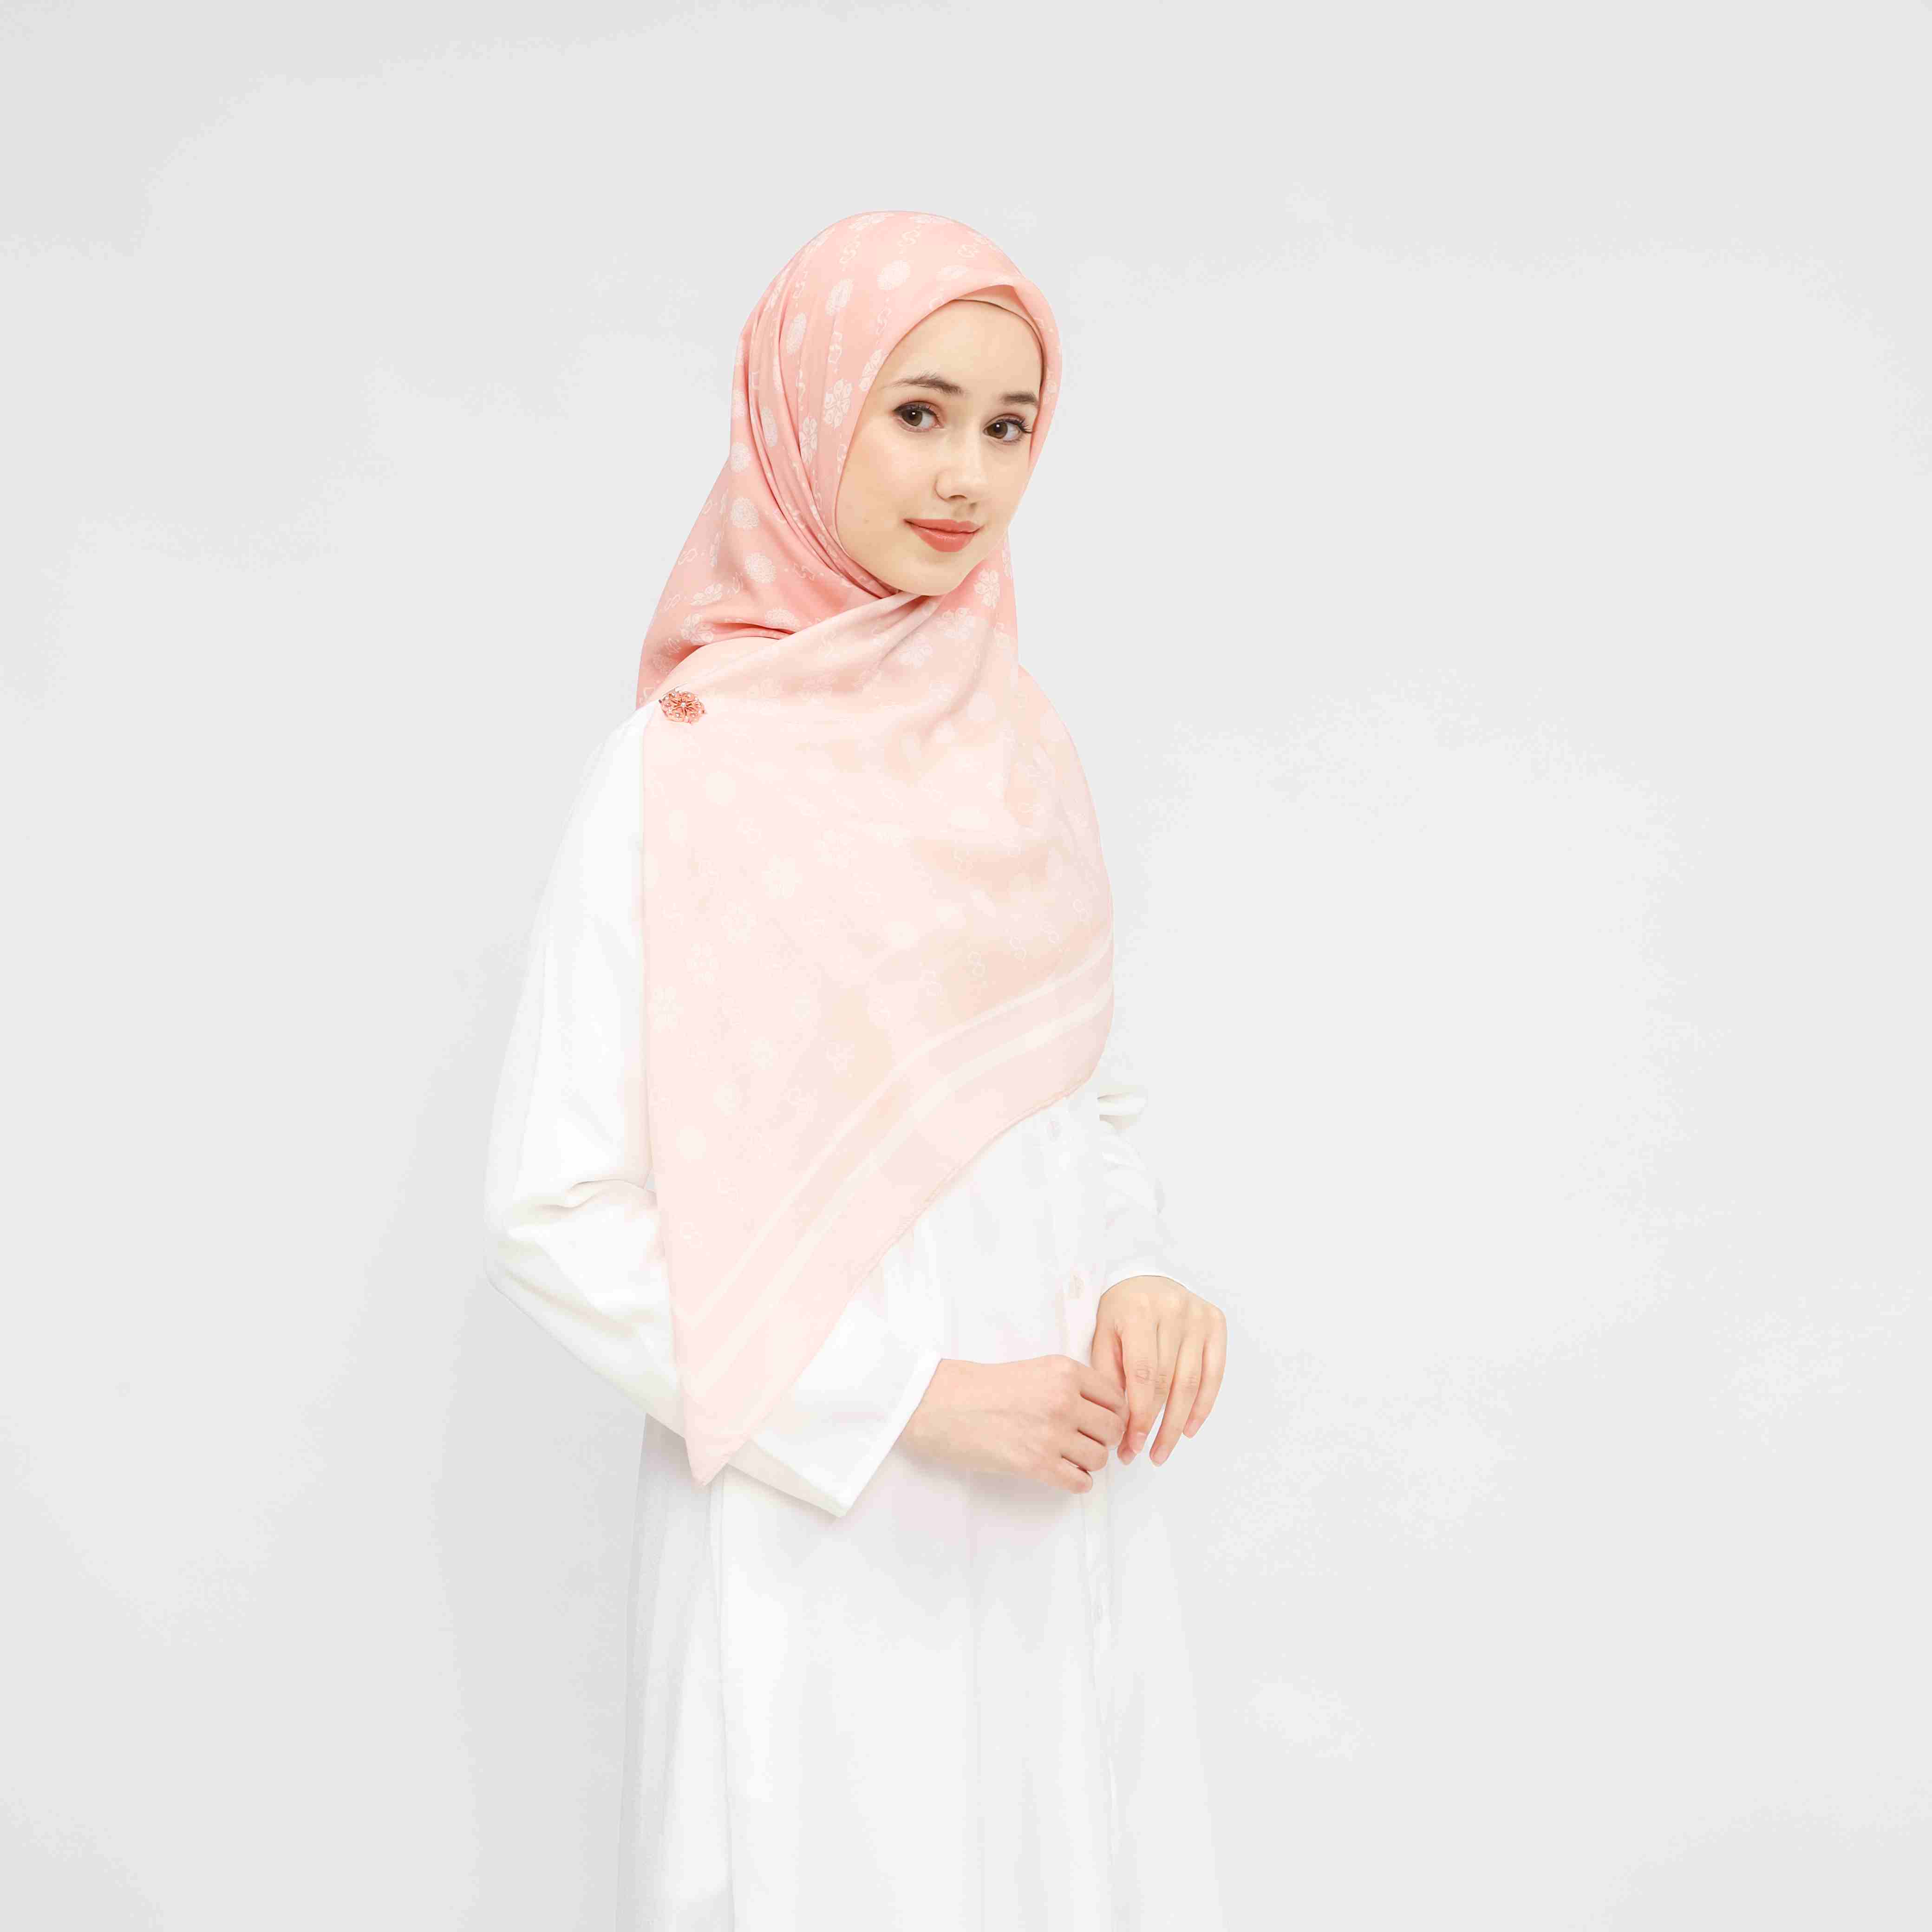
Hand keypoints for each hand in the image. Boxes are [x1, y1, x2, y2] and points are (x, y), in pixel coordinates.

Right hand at [901, 1356, 1129, 1494]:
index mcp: (1064, 1371)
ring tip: (1068, 1457)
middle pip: (1113, 1429)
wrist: (942, 1404)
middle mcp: (1063, 1399)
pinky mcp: (1036, 1463)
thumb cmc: (983, 1388)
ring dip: (1088, 1461)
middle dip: (1103, 1439)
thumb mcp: (1034, 1370)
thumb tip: (1103, 1411)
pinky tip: (1061, 1473)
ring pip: (1098, 1457)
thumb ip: (1069, 1385)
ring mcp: (1051, 1432)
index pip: (1116, 1398)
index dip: (1114, 1414)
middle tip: (1086, 1441)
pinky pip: (1079, 1482)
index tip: (1102, 1423)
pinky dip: (1076, 1481)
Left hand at [1091, 1274, 1225, 1465]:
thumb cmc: (1119, 1311)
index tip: (1130, 1444)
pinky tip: (1189, 1428)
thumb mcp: (1102, 1335)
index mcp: (1139, 1312)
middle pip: (1168, 1382)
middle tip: (1145, 1454)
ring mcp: (1198, 1317)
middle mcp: (1173, 1311)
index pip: (1143, 1375)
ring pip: (1192, 1382)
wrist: (1143, 1276)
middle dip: (1155, 1425)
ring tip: (1163, 1450)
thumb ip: (1108, 1375)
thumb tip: (1118, 1423)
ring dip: (1178, 1423)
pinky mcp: (1215, 1323)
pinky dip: (1203, 1405)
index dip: (1139, 1415)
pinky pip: (1214, 1373)